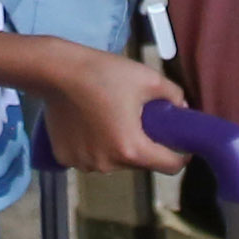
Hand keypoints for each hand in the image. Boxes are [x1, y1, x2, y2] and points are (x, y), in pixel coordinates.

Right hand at [29, 45, 181, 170]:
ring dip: (118, 147)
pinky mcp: (66, 158)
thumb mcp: (148, 78)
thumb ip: (173, 96)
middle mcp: (108, 164)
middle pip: (140, 163)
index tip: (179, 144)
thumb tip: (182, 109)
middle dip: (144, 146)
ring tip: (110, 119)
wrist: (57, 71)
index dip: (181, 156)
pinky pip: (90, 157)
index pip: (170, 167)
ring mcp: (84, 163)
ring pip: (114, 161)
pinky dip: (94, 146)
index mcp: (131, 148)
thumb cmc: (104, 73)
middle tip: (138, 120)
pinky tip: (88, 123)